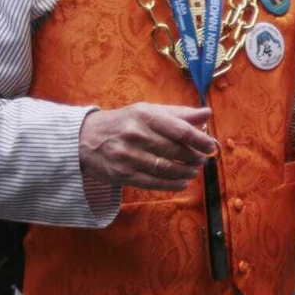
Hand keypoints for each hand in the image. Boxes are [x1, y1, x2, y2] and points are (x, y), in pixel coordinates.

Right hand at [79, 103, 217, 191]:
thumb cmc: (123, 122)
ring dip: (186, 172)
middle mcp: (135, 134)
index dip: (200, 140)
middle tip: (203, 159)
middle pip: (175, 151)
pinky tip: (182, 182)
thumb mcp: (147, 111)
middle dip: (194, 157)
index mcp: (144, 115)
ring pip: (166, 169)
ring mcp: (127, 156)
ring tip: (194, 171)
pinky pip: (153, 182)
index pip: (180, 130)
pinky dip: (172, 184)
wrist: (83, 139)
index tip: (212, 146)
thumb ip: (178, 114)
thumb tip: (207, 113)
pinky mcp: (122, 174)